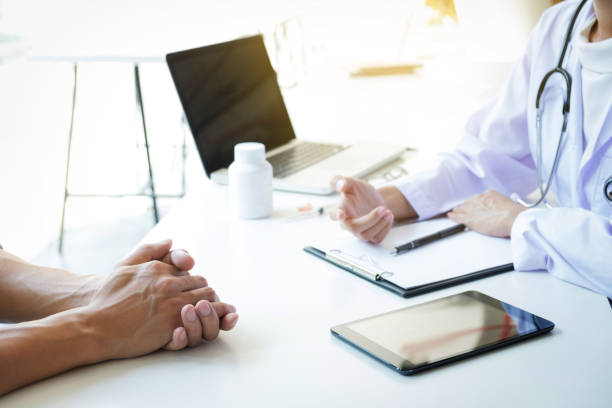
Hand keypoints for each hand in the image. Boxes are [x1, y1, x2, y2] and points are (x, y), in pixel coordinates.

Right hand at [84, 240, 234, 359]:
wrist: (96, 328)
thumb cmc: (107, 299)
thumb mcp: (124, 267)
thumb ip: (148, 251)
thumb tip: (170, 241)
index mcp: (159, 269)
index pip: (190, 273)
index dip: (195, 284)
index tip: (195, 291)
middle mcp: (168, 284)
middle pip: (203, 286)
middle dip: (206, 295)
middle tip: (207, 304)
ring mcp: (172, 304)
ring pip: (206, 301)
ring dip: (210, 307)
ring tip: (207, 314)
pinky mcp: (173, 323)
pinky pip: (201, 320)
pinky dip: (206, 321)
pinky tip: (203, 325)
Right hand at [330, 176, 392, 243]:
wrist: (373, 199)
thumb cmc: (359, 192)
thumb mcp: (352, 183)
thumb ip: (342, 180)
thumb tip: (340, 184)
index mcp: (341, 209)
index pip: (334, 215)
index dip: (337, 215)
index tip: (341, 214)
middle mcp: (348, 223)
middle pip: (354, 228)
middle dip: (370, 219)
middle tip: (381, 209)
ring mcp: (359, 231)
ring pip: (366, 235)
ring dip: (380, 224)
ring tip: (388, 212)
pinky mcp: (370, 236)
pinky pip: (377, 238)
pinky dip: (385, 228)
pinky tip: (388, 218)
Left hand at [447, 190, 526, 237]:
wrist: (512, 217)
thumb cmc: (512, 213)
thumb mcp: (506, 202)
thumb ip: (499, 204)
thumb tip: (499, 209)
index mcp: (488, 194)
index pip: (477, 199)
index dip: (474, 204)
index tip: (474, 206)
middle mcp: (479, 199)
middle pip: (468, 203)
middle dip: (465, 207)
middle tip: (461, 210)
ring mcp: (473, 209)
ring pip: (461, 209)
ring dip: (457, 211)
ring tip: (453, 213)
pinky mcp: (469, 218)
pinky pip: (458, 216)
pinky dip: (453, 216)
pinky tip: (450, 216)